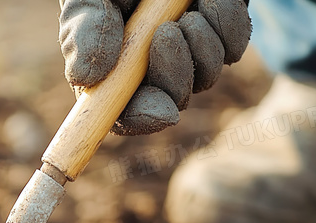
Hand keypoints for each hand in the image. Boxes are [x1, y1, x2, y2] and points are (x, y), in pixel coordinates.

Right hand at [58, 0, 251, 134]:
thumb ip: (82, 30)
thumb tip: (84, 78)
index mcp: (111, 66)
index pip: (125, 112)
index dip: (141, 118)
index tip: (159, 111)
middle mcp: (150, 66)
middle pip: (170, 101)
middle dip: (175, 77)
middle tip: (166, 35)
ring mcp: (187, 52)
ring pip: (205, 77)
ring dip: (201, 49)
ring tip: (188, 14)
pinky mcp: (219, 32)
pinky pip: (232, 48)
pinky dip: (224, 26)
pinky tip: (208, 2)